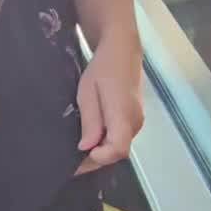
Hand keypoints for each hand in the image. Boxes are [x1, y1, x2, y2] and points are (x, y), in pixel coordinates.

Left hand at [75, 31, 143, 172]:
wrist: (122, 50)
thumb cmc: (102, 68)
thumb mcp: (87, 93)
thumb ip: (90, 122)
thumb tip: (86, 148)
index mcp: (123, 114)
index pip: (117, 150)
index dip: (98, 158)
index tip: (79, 155)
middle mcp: (135, 122)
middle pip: (118, 153)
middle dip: (95, 159)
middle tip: (72, 160)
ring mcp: (138, 121)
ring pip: (119, 147)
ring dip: (100, 151)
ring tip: (78, 149)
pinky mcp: (135, 119)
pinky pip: (121, 138)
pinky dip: (106, 143)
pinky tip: (90, 138)